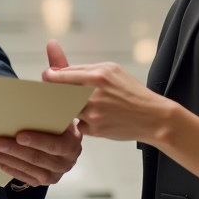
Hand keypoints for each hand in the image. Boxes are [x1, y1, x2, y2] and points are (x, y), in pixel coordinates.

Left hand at [0, 41, 82, 185]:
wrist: (66, 138)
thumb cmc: (61, 111)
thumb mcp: (63, 90)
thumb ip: (60, 69)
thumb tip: (52, 44)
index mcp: (75, 136)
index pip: (58, 142)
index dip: (39, 139)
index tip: (20, 134)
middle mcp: (70, 156)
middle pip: (43, 157)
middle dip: (18, 150)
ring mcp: (58, 170)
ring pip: (32, 168)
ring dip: (9, 160)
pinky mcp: (46, 179)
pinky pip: (27, 177)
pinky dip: (9, 169)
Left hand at [41, 40, 172, 142]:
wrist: (152, 117)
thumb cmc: (132, 92)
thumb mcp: (112, 70)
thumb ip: (86, 69)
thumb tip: (61, 71)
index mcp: (97, 76)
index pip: (61, 75)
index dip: (49, 76)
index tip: (46, 76)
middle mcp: (92, 95)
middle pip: (59, 94)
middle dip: (55, 93)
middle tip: (54, 93)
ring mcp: (92, 114)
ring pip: (67, 110)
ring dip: (68, 108)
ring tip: (83, 105)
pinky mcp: (94, 130)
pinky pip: (78, 124)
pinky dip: (82, 121)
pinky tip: (94, 117)